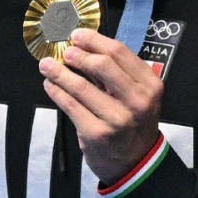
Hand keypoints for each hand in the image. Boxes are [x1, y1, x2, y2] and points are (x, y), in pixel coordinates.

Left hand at [39, 28, 162, 181]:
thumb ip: (117, 72)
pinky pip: (70, 106)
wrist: (135, 161)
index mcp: (150, 85)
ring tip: (47, 65)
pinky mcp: (96, 134)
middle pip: (101, 65)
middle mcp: (137, 101)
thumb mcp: (137, 95)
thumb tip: (84, 46)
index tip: (77, 35)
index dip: (94, 40)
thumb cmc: (133, 121)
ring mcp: (117, 119)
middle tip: (64, 52)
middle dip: (78, 55)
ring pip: (80, 86)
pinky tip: (50, 85)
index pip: (119, 53)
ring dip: (59, 72)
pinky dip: (56, 91)